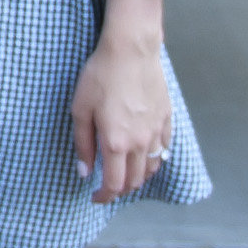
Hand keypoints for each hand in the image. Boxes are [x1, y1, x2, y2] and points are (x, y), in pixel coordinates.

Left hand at [69, 21, 171, 204]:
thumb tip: (85, 172)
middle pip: (134, 181)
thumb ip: (83, 144)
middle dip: (120, 190)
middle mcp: (140, 142)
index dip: (104, 197)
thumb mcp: (80, 109)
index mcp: (116, 143)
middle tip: (108, 187)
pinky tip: (146, 154)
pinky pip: (164, 148)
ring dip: (138, 177)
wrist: (131, 49)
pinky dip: (155, 158)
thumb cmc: (101, 76)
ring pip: (152, 168)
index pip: (114, 184)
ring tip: (126, 173)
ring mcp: (156, 131)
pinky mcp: (166, 118)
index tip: (95, 197)